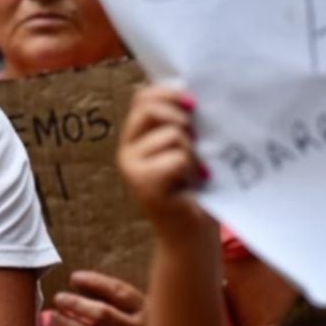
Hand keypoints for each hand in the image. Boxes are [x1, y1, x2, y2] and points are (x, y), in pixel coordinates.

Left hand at [53, 271, 144, 325]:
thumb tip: (78, 282)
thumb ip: (112, 296)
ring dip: (69, 324)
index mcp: (145, 309)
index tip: (74, 277)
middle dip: (76, 304)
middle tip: (59, 298)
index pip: (117, 291)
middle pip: (102, 314)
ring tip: (56, 315)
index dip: (93, 282)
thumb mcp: (138, 308)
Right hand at [117, 86, 211, 240]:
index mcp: (136, 136)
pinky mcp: (144, 186)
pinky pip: (177, 158)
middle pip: (149, 108)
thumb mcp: (189, 145)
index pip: (142, 96)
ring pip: (172, 134)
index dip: (168, 92)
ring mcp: (131, 168)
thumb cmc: (196, 188)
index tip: (194, 103)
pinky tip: (196, 183)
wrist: (194, 234)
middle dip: (180, 117)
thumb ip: (182, 121)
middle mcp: (126, 150)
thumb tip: (192, 94)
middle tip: (198, 137)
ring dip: (194, 151)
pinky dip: (194, 168)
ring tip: (197, 171)